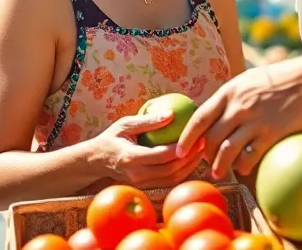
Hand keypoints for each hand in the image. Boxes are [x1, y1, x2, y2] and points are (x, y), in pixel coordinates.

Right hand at [91, 111, 205, 190]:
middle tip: (204, 143)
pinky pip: (168, 182)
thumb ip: (148, 121)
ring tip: (202, 152)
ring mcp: (141, 184)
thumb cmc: (111, 138)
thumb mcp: (125, 124)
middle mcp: (137, 175)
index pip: (162, 155)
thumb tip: (172, 114)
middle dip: (190, 158)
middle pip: (171, 170)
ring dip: (189, 167)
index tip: (197, 135)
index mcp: (131, 158)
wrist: (96, 161)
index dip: (182, 147)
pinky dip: (182, 173)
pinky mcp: (146, 188)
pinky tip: (191, 160)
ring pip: (172, 179)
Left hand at [177, 55, 301, 178]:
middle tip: (205, 163)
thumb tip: (217, 113)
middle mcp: (238, 106)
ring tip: (218, 173)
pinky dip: (242, 166)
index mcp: (229, 91)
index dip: (188, 136)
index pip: (200, 117)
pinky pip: (250, 156)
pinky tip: (242, 169)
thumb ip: (232, 95)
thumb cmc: (281, 79)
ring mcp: (254, 120)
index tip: (181, 150)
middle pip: (212, 137)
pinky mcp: (271, 133)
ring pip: (227, 149)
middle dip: (205, 154)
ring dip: (219, 165)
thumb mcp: (249, 79)